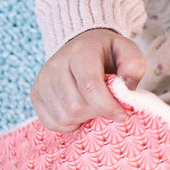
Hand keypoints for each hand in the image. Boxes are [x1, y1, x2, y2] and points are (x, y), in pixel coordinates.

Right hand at [29, 28, 145, 131]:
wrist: (81, 46)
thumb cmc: (108, 53)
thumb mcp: (127, 51)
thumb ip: (134, 66)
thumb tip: (126, 88)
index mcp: (80, 52)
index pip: (90, 86)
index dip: (107, 106)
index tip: (122, 115)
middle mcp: (56, 65)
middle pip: (76, 106)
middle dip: (97, 112)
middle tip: (107, 106)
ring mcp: (42, 81)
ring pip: (64, 117)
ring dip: (84, 119)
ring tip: (93, 106)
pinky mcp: (36, 95)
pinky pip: (52, 123)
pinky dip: (70, 124)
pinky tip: (79, 111)